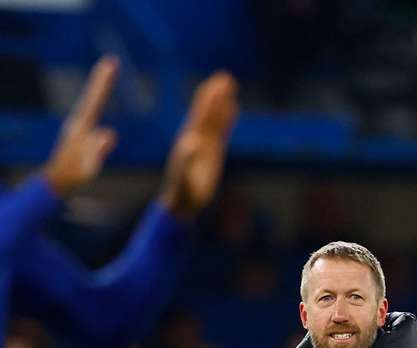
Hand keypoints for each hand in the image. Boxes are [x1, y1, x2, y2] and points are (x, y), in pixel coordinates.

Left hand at [43, 56, 118, 196]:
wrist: (55, 184)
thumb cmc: (73, 178)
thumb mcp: (87, 168)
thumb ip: (97, 152)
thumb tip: (110, 133)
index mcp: (80, 128)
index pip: (94, 101)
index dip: (103, 83)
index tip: (111, 64)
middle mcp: (78, 124)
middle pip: (93, 97)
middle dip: (102, 80)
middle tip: (111, 60)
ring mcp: (78, 129)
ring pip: (91, 103)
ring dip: (100, 87)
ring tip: (108, 71)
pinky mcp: (79, 135)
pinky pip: (91, 112)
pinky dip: (97, 100)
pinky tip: (99, 99)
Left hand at [161, 71, 238, 216]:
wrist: (184, 202)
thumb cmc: (183, 192)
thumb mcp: (184, 177)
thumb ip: (187, 160)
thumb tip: (191, 141)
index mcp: (190, 141)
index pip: (201, 116)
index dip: (209, 100)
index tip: (217, 84)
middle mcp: (197, 138)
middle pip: (208, 112)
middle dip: (216, 95)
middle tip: (225, 76)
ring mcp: (205, 144)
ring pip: (215, 119)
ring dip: (222, 103)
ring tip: (230, 86)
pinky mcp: (213, 151)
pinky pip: (221, 130)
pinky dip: (227, 118)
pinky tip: (233, 108)